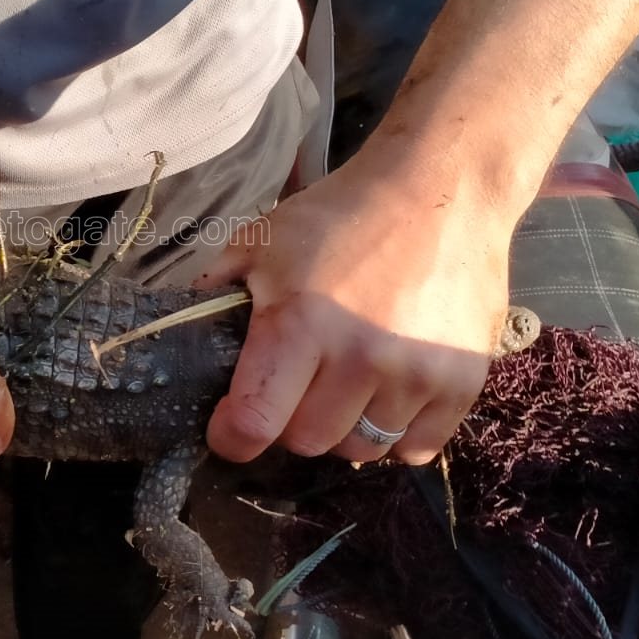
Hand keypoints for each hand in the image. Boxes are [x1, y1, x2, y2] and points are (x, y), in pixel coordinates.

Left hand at [197, 147, 512, 465]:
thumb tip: (176, 330)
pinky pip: (415, 449)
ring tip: (347, 384)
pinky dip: (397, 434)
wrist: (442, 189)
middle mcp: (362, 358)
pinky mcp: (462, 383)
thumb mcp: (261, 239)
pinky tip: (388, 396)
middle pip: (308, 442)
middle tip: (298, 384)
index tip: (230, 426)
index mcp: (303, 324)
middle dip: (291, 420)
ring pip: (361, 449)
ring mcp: (417, 375)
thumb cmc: (342, 214)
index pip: (255, 424)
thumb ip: (216, 288)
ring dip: (345, 426)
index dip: (232, 435)